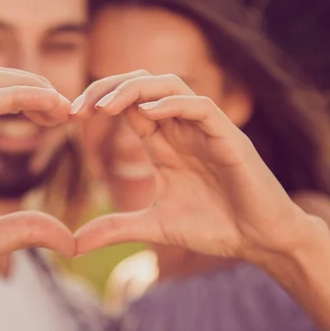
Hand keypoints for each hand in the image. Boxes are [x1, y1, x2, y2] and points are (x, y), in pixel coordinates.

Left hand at [72, 71, 318, 261]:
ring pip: (170, 85)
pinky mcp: (229, 137)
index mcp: (164, 143)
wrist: (260, 242)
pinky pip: (201, 107)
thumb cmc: (214, 228)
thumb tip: (73, 244)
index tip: (69, 116)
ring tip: (105, 106)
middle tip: (77, 108)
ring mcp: (205, 130)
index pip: (128, 105)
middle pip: (143, 86)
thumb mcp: (154, 227)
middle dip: (107, 88)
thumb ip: (115, 228)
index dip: (98, 102)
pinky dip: (175, 104)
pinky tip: (149, 113)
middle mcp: (181, 129)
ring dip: (135, 89)